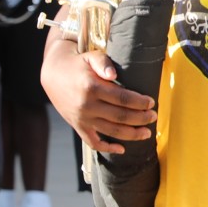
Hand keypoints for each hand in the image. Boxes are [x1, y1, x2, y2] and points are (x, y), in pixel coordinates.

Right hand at [42, 48, 156, 153]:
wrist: (54, 74)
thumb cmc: (78, 65)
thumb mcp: (90, 57)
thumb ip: (103, 63)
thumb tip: (114, 74)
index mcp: (92, 87)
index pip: (122, 98)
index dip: (139, 102)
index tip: (151, 102)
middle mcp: (87, 106)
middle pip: (120, 116)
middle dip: (141, 118)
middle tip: (153, 116)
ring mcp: (82, 119)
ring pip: (111, 131)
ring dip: (132, 134)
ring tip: (146, 133)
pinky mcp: (78, 126)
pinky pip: (93, 142)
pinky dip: (108, 148)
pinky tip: (122, 149)